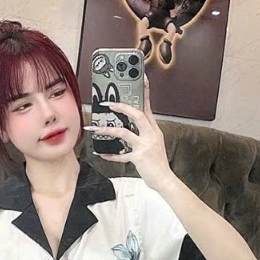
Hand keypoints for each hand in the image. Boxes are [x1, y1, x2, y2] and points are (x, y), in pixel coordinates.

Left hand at [85, 74, 173, 190]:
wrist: (164, 179)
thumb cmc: (158, 163)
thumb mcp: (155, 144)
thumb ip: (144, 134)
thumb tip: (130, 128)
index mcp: (154, 130)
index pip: (148, 108)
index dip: (145, 92)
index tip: (141, 79)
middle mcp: (150, 135)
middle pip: (137, 115)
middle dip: (122, 107)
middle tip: (108, 103)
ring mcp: (144, 146)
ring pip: (124, 133)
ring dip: (107, 130)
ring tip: (95, 129)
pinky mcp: (139, 158)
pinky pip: (121, 155)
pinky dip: (110, 155)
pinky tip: (101, 153)